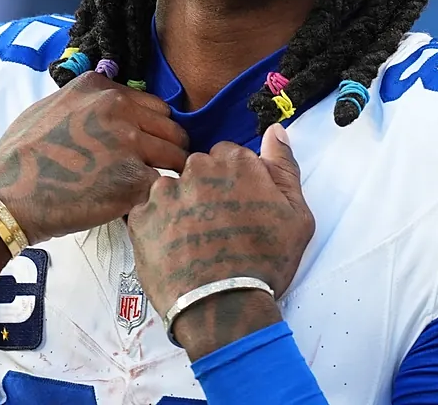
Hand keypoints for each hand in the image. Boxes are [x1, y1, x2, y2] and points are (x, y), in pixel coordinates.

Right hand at [0, 72, 188, 243]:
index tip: (143, 148)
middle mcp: (118, 108)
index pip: (154, 106)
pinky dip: (155, 199)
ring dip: (167, 174)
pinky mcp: (134, 180)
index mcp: (100, 88)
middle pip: (172, 128)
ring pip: (177, 156)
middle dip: (166, 150)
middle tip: (151, 172)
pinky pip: (163, 187)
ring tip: (146, 191)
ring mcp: (129, 143)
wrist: (5, 195)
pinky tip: (137, 207)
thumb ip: (88, 104)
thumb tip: (113, 110)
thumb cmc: (21, 157)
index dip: (151, 130)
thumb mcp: (52, 108)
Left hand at [127, 123, 314, 357]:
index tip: (238, 206)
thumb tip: (276, 129)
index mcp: (235, 162)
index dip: (234, 181)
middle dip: (206, 189)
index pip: (229, 156)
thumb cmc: (266, 262)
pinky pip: (148, 212)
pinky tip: (173, 249)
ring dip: (180, 206)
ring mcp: (165, 192)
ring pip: (171, 188)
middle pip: (198, 169)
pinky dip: (158, 226)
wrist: (224, 308)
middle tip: (216, 226)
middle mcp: (196, 168)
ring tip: (193, 241)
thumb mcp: (296, 216)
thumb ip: (284, 167)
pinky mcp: (140, 217)